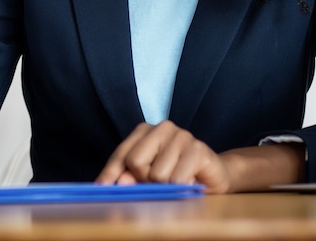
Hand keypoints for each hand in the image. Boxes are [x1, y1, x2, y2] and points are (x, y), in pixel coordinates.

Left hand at [96, 121, 232, 192]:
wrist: (215, 174)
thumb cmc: (178, 173)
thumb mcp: (151, 176)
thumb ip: (133, 177)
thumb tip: (119, 183)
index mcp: (145, 130)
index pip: (122, 153)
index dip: (110, 172)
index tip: (100, 188)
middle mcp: (162, 127)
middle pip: (135, 161)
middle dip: (145, 179)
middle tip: (161, 181)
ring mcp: (181, 135)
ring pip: (157, 174)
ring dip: (167, 185)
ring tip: (178, 179)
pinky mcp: (198, 149)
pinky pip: (177, 180)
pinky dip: (181, 188)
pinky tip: (190, 181)